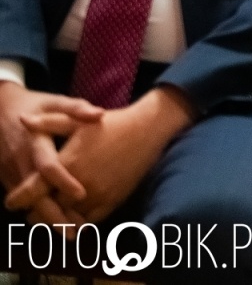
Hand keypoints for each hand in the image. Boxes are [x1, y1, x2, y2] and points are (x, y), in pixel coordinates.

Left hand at [7, 85, 192, 223]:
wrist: (148, 129)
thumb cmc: (111, 123)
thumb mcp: (78, 120)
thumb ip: (49, 123)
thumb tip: (22, 121)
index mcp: (68, 163)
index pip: (33, 190)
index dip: (18, 198)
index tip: (10, 202)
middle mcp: (81, 183)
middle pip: (48, 208)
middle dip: (37, 210)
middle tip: (29, 212)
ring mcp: (98, 194)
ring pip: (68, 218)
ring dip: (56, 219)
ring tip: (50, 215)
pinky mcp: (113, 201)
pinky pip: (89, 221)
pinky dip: (78, 222)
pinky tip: (73, 217)